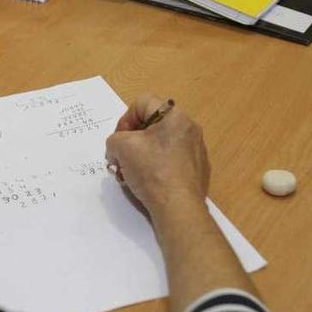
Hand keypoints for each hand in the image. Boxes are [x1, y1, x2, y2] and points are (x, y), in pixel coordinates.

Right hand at [105, 95, 209, 216]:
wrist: (178, 207)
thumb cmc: (151, 171)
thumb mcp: (121, 147)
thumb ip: (114, 139)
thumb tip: (118, 150)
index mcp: (175, 116)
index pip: (142, 103)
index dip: (125, 119)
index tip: (119, 140)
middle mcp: (190, 129)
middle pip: (151, 126)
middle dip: (131, 141)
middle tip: (121, 158)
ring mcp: (196, 151)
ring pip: (160, 145)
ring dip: (141, 155)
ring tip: (132, 174)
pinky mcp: (197, 171)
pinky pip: (171, 161)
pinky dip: (156, 168)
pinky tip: (149, 184)